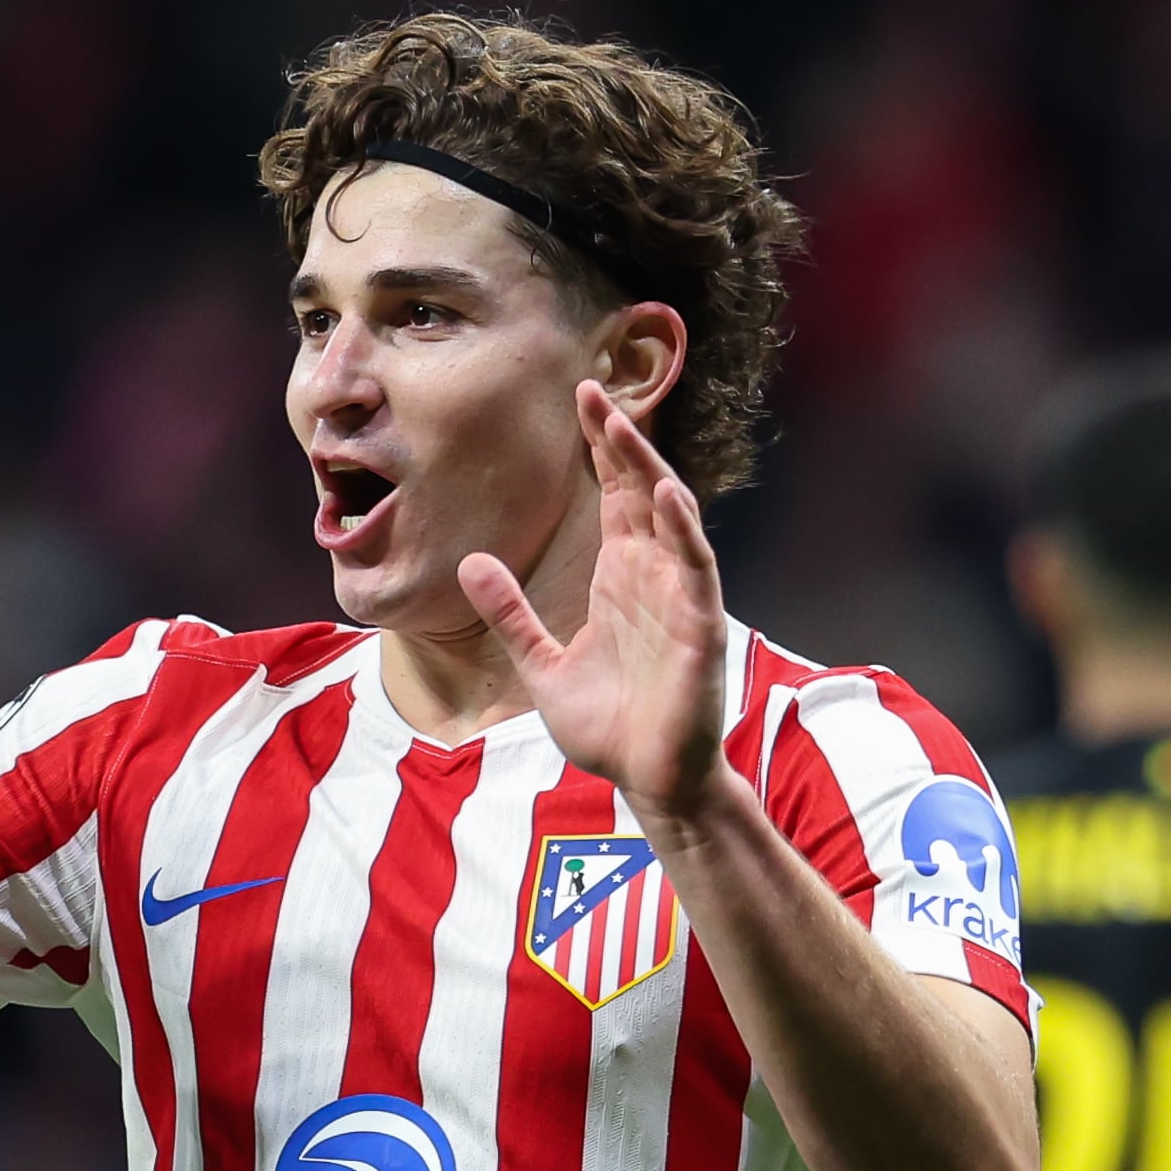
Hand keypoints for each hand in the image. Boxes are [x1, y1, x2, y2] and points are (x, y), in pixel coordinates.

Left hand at [460, 383, 731, 826]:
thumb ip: (509, 613)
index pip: (613, 497)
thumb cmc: (608, 726)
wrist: (647, 781)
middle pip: (639, 493)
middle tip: (593, 389)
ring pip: (669, 520)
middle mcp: (652, 578)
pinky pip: (696, 572)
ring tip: (621, 426)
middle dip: (619, 442)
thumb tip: (470, 561)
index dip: (600, 449)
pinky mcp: (700, 630)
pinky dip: (685, 535)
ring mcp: (679, 600)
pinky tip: (670, 500)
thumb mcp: (540, 663)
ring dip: (648, 472)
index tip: (580, 399)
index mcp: (619, 579)